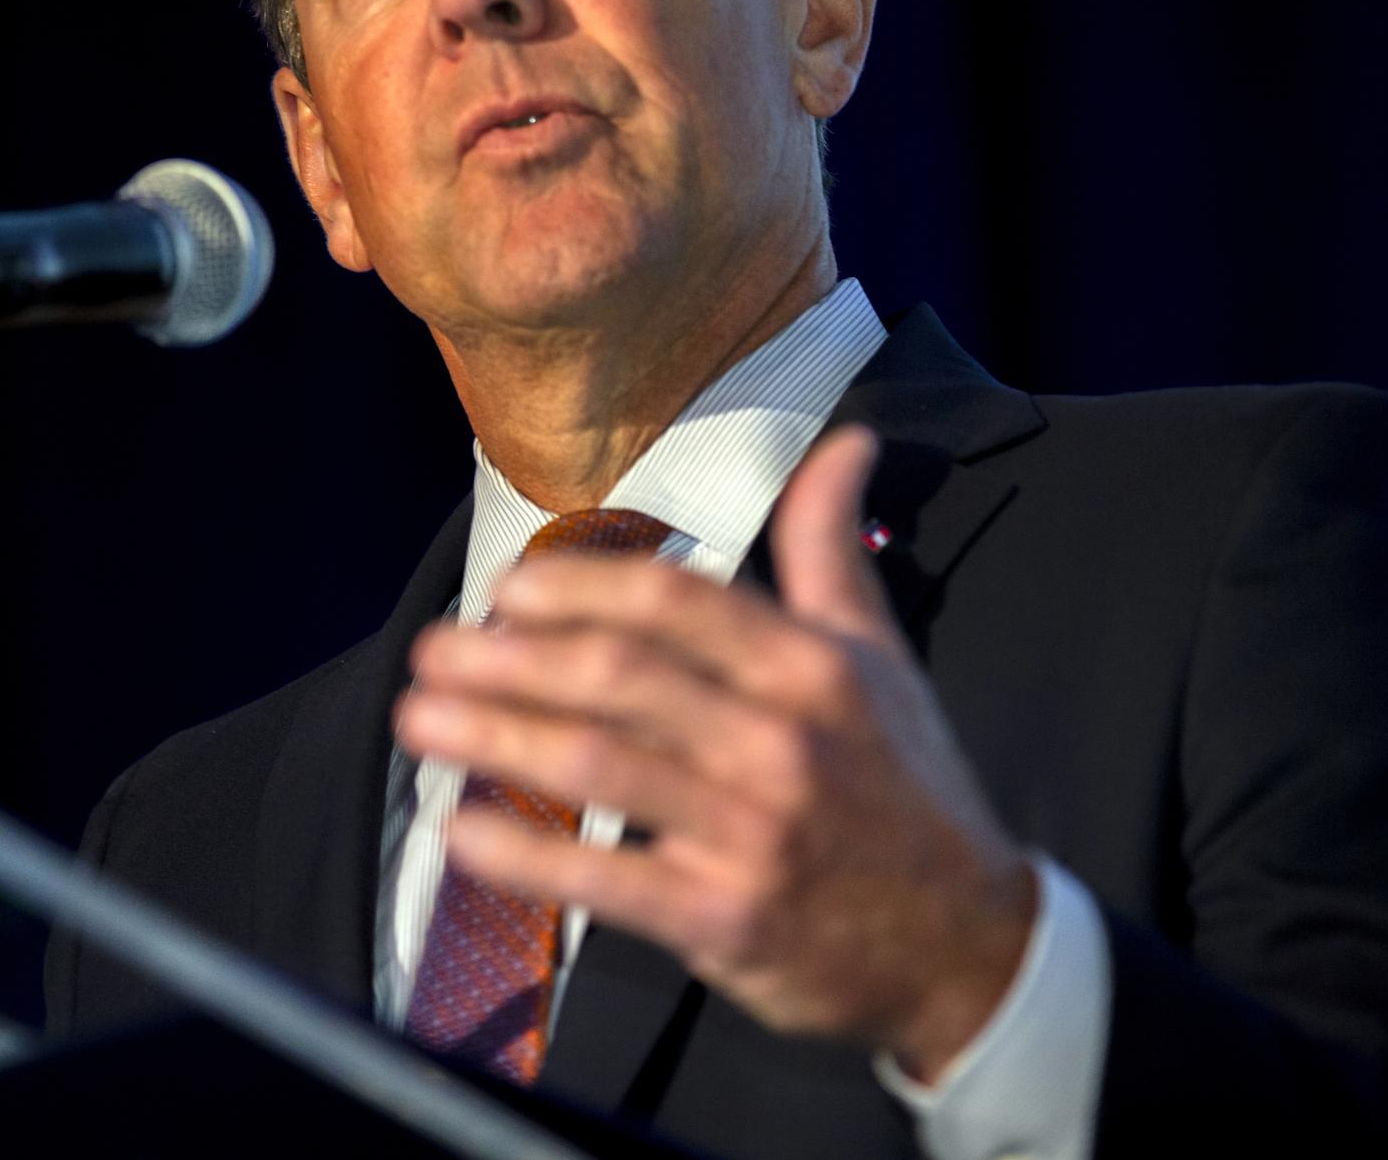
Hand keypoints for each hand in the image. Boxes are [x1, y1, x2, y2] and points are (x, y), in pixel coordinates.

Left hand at [394, 425, 1036, 1080]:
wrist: (970, 945)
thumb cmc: (907, 789)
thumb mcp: (880, 659)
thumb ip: (832, 550)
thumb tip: (844, 443)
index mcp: (809, 666)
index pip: (674, 603)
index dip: (578, 588)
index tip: (507, 589)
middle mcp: (778, 741)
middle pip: (617, 678)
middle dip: (507, 658)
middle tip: (430, 649)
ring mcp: (750, 833)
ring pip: (598, 766)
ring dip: (493, 737)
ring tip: (417, 720)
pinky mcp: (726, 920)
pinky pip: (606, 881)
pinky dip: (527, 857)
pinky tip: (462, 832)